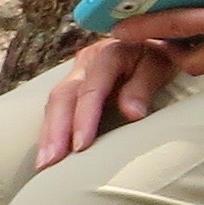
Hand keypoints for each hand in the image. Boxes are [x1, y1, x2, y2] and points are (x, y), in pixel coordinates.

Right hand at [36, 37, 182, 166]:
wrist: (153, 41)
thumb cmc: (159, 58)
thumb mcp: (159, 66)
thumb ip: (143, 87)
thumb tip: (132, 113)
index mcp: (108, 54)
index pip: (91, 89)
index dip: (84, 118)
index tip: (81, 146)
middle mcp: (87, 62)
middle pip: (64, 96)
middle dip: (56, 131)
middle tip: (51, 161)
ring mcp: (77, 73)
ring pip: (55, 102)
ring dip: (48, 134)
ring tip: (44, 164)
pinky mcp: (74, 84)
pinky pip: (57, 107)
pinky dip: (51, 130)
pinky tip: (48, 152)